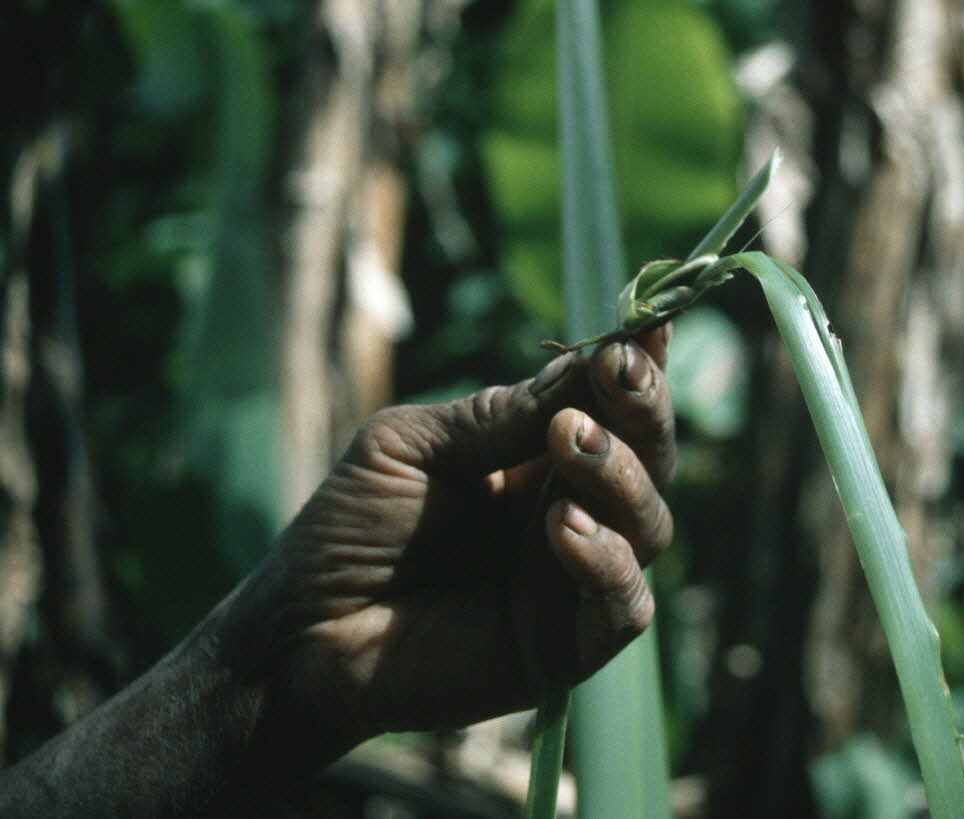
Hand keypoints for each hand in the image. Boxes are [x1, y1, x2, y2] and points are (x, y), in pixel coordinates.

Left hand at [218, 327, 675, 748]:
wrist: (302, 631)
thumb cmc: (350, 529)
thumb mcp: (410, 447)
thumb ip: (492, 417)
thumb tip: (581, 370)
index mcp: (537, 459)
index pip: (609, 409)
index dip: (635, 370)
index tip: (645, 329)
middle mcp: (573, 511)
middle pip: (649, 459)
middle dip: (642, 410)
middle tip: (618, 374)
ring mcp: (574, 579)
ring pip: (649, 524)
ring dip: (621, 475)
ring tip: (570, 441)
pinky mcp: (569, 644)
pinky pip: (622, 605)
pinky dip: (607, 561)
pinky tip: (566, 527)